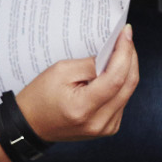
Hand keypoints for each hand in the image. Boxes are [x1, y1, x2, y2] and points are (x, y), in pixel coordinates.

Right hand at [12, 30, 140, 144]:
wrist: (31, 125)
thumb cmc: (40, 97)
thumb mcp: (61, 72)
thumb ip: (90, 64)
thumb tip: (113, 53)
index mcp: (83, 108)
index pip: (115, 78)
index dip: (124, 53)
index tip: (126, 33)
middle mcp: (98, 122)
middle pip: (128, 84)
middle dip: (130, 58)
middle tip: (126, 38)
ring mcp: (106, 128)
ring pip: (128, 92)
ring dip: (128, 69)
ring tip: (121, 51)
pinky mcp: (109, 127)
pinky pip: (122, 100)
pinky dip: (122, 83)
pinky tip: (116, 70)